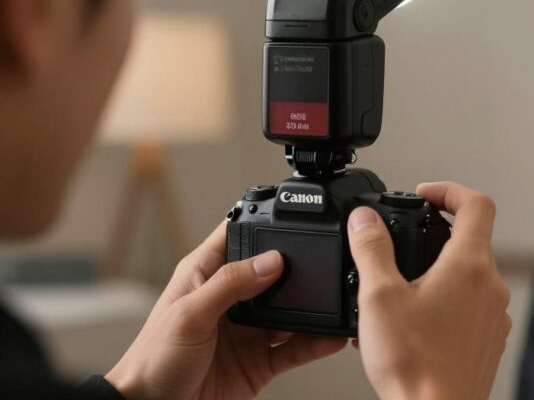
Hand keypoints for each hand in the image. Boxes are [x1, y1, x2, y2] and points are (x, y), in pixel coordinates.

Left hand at [106, 221, 346, 399]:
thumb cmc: (150, 363)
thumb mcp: (188, 315)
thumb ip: (230, 285)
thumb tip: (272, 260)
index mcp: (206, 276)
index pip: (239, 236)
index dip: (263, 222)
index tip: (294, 215)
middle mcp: (230, 299)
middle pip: (273, 272)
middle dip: (300, 267)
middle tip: (325, 262)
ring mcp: (248, 330)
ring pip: (290, 311)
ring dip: (313, 307)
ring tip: (335, 300)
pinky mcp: (260, 360)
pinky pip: (295, 348)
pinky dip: (316, 342)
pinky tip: (332, 335)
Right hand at [350, 181, 511, 399]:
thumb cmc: (414, 365)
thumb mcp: (378, 296)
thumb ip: (371, 249)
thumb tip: (364, 219)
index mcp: (470, 266)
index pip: (476, 203)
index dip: (449, 190)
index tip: (425, 195)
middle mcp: (491, 287)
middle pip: (473, 239)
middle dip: (437, 234)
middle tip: (405, 241)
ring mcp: (494, 316)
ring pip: (472, 275)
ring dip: (442, 270)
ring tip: (404, 288)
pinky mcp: (489, 340)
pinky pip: (473, 306)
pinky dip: (449, 300)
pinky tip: (417, 320)